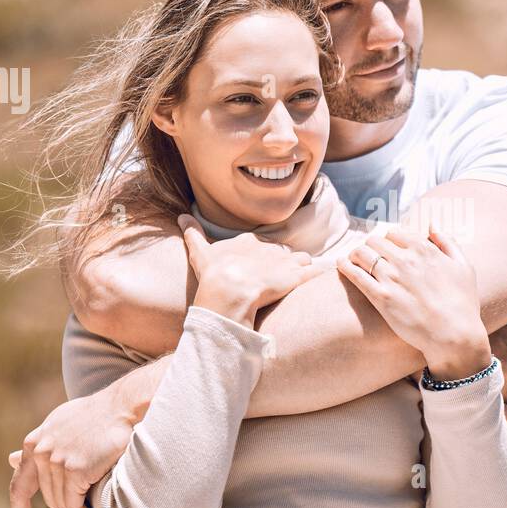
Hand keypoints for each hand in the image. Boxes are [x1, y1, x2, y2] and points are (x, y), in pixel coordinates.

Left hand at [8, 391, 133, 507]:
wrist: (123, 405)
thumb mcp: (59, 426)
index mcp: (34, 443)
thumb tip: (11, 459)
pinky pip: (77, 507)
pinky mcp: (74, 470)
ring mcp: (55, 461)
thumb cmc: (97, 415)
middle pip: (49, 498)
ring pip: (63, 505)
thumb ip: (39, 446)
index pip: (19, 486)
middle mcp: (40, 452)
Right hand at [178, 215, 316, 326]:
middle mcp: (270, 248)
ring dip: (301, 268)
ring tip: (301, 279)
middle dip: (283, 262)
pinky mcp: (297, 277)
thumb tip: (181, 217)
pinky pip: (316, 272)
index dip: (261, 256)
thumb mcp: (200, 252)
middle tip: (279, 277)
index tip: (259, 266)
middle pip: (282, 252)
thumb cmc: (214, 273)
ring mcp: (285, 262)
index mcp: (250, 241)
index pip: (261, 244)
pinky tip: (325, 276)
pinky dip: (321, 274)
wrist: (229, 290)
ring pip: (301, 260)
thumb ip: (193, 234)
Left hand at [337, 225, 491, 380]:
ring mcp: (391, 278)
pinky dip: (345, 265)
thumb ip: (447, 242)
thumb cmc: (463, 303)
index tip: (387, 249)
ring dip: (357, 253)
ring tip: (355, 260)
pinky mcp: (381, 297)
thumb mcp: (464, 267)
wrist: (453, 335)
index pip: (395, 233)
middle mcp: (406, 259)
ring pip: (362, 253)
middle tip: (370, 256)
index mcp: (424, 249)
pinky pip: (356, 274)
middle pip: (375, 240)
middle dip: (371, 246)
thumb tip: (431, 225)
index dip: (390, 240)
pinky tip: (341, 264)